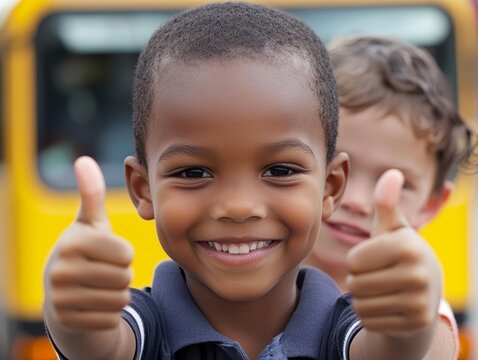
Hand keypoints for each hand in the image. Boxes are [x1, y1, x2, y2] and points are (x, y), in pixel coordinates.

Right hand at [44, 156, 132, 330]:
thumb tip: (83, 159)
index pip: (125, 253)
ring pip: (120, 298)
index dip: (124, 254)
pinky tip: (95, 303)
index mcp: (72, 242)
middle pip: (124, 276)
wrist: (64, 294)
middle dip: (122, 275)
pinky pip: (111, 318)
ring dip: (118, 293)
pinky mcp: (67, 322)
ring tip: (101, 286)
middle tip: (105, 271)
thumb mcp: (90, 224)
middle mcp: (61, 270)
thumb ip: (91, 194)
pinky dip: (110, 312)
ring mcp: (61, 299)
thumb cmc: (85, 252)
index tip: (109, 253)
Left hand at [346, 169, 441, 334]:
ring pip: (360, 304)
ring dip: (362, 298)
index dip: (356, 260)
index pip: (353, 261)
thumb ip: (386, 203)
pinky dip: (370, 315)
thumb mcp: (392, 229)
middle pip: (355, 283)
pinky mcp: (415, 324)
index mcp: (408, 246)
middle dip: (358, 280)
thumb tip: (391, 172)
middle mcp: (418, 275)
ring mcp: (419, 302)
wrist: (425, 294)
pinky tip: (386, 307)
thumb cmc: (399, 254)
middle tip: (377, 276)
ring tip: (381, 290)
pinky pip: (368, 321)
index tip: (374, 258)